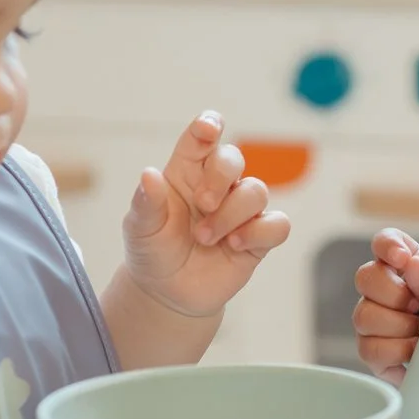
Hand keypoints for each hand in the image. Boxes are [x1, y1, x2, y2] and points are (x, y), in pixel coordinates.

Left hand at [123, 111, 291, 318]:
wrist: (167, 292)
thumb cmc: (153, 250)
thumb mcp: (140, 228)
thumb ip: (146, 203)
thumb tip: (149, 175)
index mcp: (187, 171)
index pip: (202, 137)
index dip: (209, 126)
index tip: (208, 130)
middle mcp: (218, 185)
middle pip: (234, 157)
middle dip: (220, 177)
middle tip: (202, 204)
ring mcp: (240, 211)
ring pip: (257, 191)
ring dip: (231, 215)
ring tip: (205, 239)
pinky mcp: (259, 237)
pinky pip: (278, 224)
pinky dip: (259, 233)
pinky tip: (235, 245)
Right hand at [353, 228, 418, 382]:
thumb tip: (413, 266)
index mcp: (402, 266)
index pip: (384, 241)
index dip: (388, 246)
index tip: (403, 258)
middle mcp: (378, 289)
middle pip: (365, 277)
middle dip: (396, 294)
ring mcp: (370, 320)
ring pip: (363, 315)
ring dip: (399, 325)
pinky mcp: (371, 351)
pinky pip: (369, 349)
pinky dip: (397, 350)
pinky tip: (415, 350)